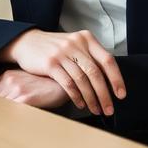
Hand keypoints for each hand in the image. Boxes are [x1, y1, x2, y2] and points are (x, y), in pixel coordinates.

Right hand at [0, 28, 124, 116]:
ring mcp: (62, 53)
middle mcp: (76, 44)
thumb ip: (90, 56)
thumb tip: (109, 79)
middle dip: (105, 94)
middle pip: (96, 73)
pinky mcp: (50, 63)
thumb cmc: (54, 47)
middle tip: (109, 108)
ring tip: (95, 109)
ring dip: (91, 98)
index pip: (107, 60)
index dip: (116, 79)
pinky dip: (76, 96)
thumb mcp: (74, 44)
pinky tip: (80, 103)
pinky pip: (68, 83)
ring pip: (82, 80)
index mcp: (86, 38)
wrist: (26, 42)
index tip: (121, 94)